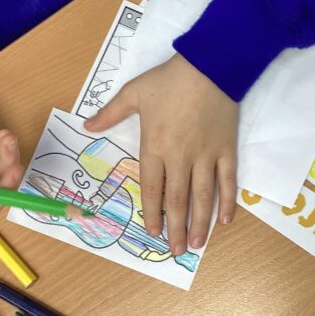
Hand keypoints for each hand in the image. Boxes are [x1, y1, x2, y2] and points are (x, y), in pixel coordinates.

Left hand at [84, 54, 237, 254]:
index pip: (152, 189)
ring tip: (197, 244)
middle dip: (176, 229)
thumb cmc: (169, 80)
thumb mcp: (133, 93)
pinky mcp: (226, 150)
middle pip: (177, 200)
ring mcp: (206, 155)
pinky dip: (227, 202)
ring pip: (202, 197)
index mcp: (155, 147)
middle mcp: (180, 157)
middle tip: (176, 251)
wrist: (209, 65)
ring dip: (200, 223)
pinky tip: (224, 221)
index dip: (152, 214)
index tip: (152, 232)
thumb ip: (110, 114)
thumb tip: (86, 126)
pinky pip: (228, 181)